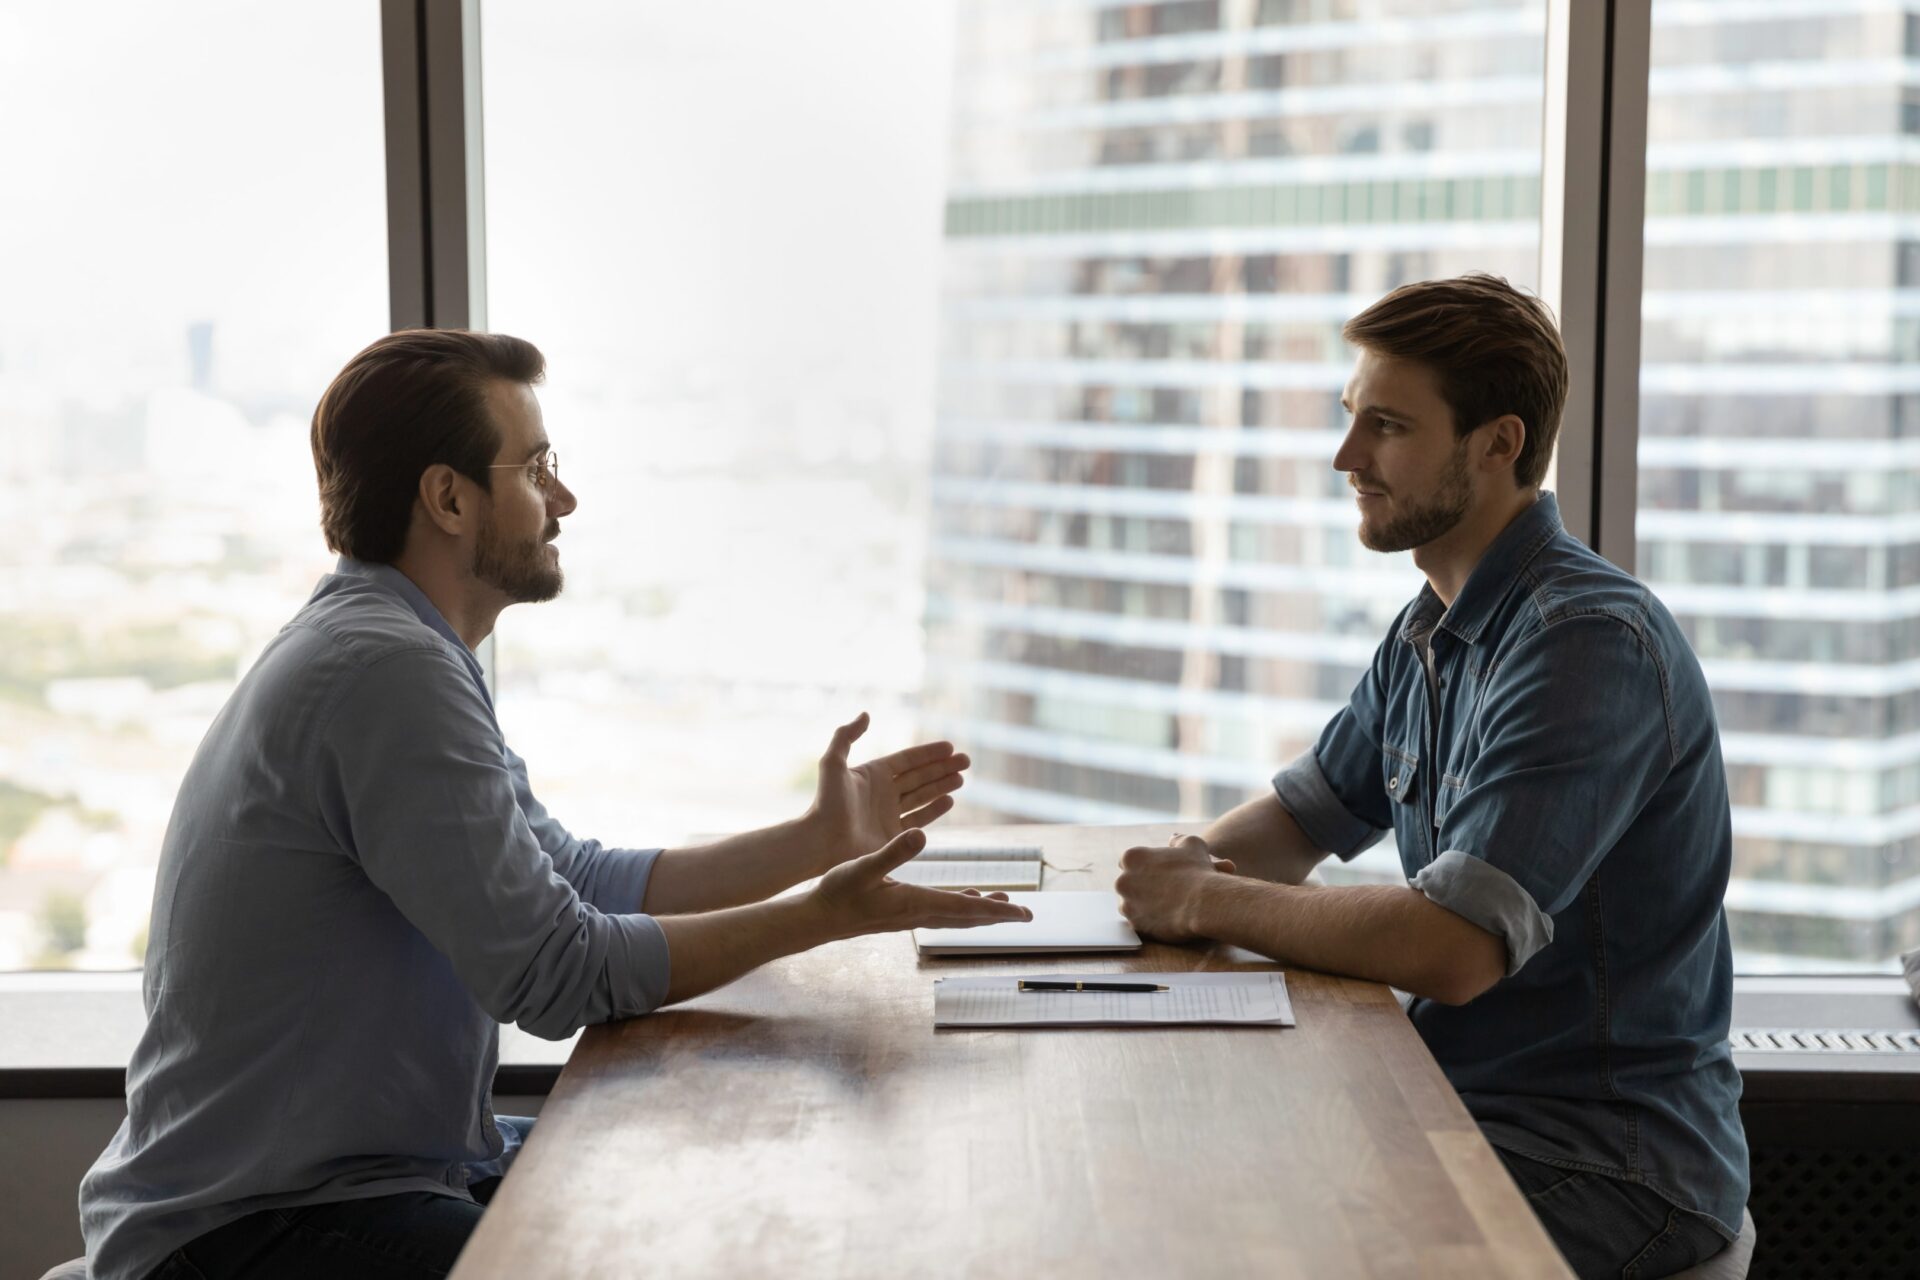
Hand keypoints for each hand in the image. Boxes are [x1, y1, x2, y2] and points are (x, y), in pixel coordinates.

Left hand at [804, 712, 968, 869]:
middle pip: (919, 776)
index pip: (908, 760)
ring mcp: (889, 814)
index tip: (950, 747)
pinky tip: (950, 801)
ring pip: (923, 796)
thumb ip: (846, 735)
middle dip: (943, 768)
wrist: (821, 841)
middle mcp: (883, 793)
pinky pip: (919, 819)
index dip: (929, 753)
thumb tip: (866, 714)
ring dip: (943, 786)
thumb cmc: (826, 803)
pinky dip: (935, 809)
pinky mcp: (892, 836)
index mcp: (873, 774)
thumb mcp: (832, 763)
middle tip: (966, 761)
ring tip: (961, 778)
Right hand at [808, 828, 1031, 939]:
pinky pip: (941, 912)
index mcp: (916, 903)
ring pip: (956, 916)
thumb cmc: (838, 893)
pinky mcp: (902, 913)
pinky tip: (960, 898)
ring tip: (1001, 903)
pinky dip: (958, 906)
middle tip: (1026, 914)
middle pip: (968, 917)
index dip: (998, 910)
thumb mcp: (865, 866)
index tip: (1024, 914)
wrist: (818, 919)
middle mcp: (919, 913)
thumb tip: (922, 833)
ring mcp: (911, 916)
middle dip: (997, 914)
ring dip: (980, 910)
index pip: (967, 908)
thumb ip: (894, 851)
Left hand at [1115, 834, 1235, 942]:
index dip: (1143, 867)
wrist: (1204, 903)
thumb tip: (1173, 838)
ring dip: (1142, 905)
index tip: (1156, 873)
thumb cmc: (1198, 871)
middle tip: (1161, 891)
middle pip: (1127, 883)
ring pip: (1130, 904)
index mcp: (1131, 857)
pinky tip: (1165, 919)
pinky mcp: (1134, 924)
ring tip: (1164, 906)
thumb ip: (1179, 840)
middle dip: (1139, 887)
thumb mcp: (1192, 845)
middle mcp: (1122, 880)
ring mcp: (1126, 904)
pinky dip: (1148, 921)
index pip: (1128, 861)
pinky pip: (1138, 922)